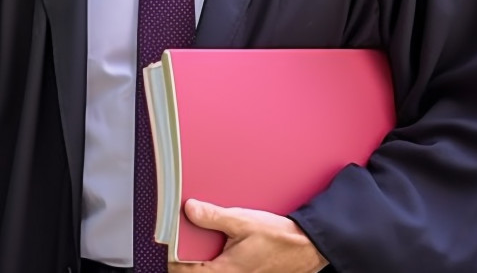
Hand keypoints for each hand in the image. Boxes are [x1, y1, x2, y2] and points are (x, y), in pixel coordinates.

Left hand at [168, 199, 327, 272]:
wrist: (306, 247)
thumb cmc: (279, 238)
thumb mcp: (242, 221)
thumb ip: (213, 216)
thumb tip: (190, 209)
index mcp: (222, 271)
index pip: (183, 272)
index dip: (173, 258)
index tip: (170, 242)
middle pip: (195, 272)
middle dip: (188, 256)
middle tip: (187, 237)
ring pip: (210, 270)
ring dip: (204, 257)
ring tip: (206, 239)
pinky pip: (223, 268)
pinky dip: (219, 258)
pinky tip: (225, 244)